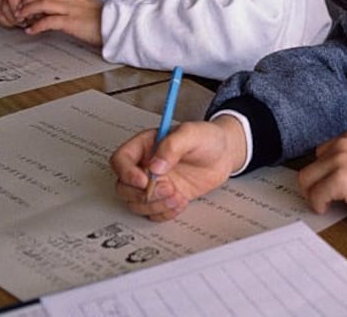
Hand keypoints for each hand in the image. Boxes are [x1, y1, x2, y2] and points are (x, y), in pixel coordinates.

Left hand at [14, 0, 104, 45]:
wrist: (118, 25)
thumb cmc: (104, 20)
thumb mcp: (85, 7)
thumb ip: (71, 5)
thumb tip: (56, 10)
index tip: (25, 4)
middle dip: (26, 1)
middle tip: (18, 11)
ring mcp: (71, 9)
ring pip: (42, 3)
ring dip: (27, 11)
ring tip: (20, 19)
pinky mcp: (72, 22)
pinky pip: (49, 21)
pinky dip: (36, 26)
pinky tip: (31, 31)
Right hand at [111, 117, 247, 220]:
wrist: (225, 154)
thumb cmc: (208, 138)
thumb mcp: (192, 133)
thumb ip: (172, 145)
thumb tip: (155, 165)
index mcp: (145, 146)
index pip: (121, 160)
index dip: (127, 173)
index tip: (144, 181)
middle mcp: (145, 166)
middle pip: (124, 187)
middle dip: (144, 194)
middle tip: (169, 188)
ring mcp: (155, 184)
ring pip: (136, 203)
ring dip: (156, 205)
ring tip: (178, 195)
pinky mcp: (165, 198)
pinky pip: (153, 213)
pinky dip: (165, 213)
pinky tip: (180, 202)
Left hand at [297, 129, 346, 222]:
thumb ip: (346, 160)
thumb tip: (322, 177)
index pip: (320, 154)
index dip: (322, 173)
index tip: (325, 185)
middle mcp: (343, 143)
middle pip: (310, 166)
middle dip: (314, 185)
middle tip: (324, 197)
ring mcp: (341, 160)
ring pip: (307, 180)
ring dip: (314, 195)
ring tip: (326, 203)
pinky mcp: (340, 178)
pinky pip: (315, 195)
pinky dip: (319, 205)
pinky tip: (328, 208)